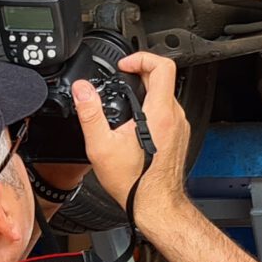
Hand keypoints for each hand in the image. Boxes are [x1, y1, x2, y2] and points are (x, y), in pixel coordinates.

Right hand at [71, 52, 191, 215]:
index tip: (125, 66)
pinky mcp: (179, 136)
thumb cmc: (134, 181)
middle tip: (121, 80)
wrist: (155, 204)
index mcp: (159, 113)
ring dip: (146, 92)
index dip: (141, 57)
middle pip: (163, 79)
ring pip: (166, 96)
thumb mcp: (101, 145)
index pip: (162, 66)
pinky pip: (168, 112)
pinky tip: (135, 123)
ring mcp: (180, 126)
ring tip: (125, 101)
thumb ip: (89, 113)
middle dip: (139, 74)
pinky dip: (152, 109)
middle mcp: (175, 116)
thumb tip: (81, 90)